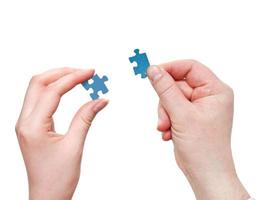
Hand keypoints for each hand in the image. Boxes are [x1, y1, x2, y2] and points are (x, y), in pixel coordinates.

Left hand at [15, 68, 107, 199]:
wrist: (47, 196)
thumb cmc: (57, 178)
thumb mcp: (74, 146)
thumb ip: (86, 118)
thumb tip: (101, 99)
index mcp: (32, 127)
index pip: (52, 91)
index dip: (72, 78)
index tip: (89, 72)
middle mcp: (24, 121)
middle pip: (38, 83)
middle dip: (62, 73)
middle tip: (84, 72)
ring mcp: (26, 123)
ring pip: (38, 89)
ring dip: (57, 79)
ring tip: (79, 77)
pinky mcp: (32, 125)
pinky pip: (40, 100)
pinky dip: (55, 90)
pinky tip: (69, 89)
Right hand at [147, 60, 249, 199]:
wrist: (204, 172)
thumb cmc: (203, 147)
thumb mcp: (181, 114)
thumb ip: (165, 89)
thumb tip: (153, 70)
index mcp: (215, 90)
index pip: (190, 67)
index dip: (170, 68)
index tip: (153, 73)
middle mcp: (208, 96)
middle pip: (178, 84)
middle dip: (166, 102)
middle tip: (163, 118)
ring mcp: (198, 107)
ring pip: (171, 98)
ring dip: (165, 114)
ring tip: (166, 128)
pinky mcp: (190, 116)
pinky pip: (172, 109)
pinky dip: (167, 120)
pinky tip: (170, 133)